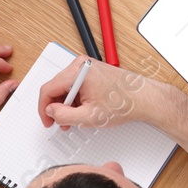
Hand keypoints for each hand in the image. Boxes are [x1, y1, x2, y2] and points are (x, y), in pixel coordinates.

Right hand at [39, 56, 181, 131]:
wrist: (143, 98)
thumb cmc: (123, 103)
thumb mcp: (88, 116)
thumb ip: (64, 115)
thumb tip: (51, 111)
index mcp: (78, 71)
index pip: (48, 89)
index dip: (44, 108)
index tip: (47, 121)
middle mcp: (81, 65)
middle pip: (56, 87)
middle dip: (56, 107)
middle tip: (61, 123)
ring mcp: (87, 67)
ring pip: (65, 87)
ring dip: (66, 104)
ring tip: (73, 119)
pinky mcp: (92, 71)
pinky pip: (75, 85)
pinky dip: (75, 99)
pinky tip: (82, 110)